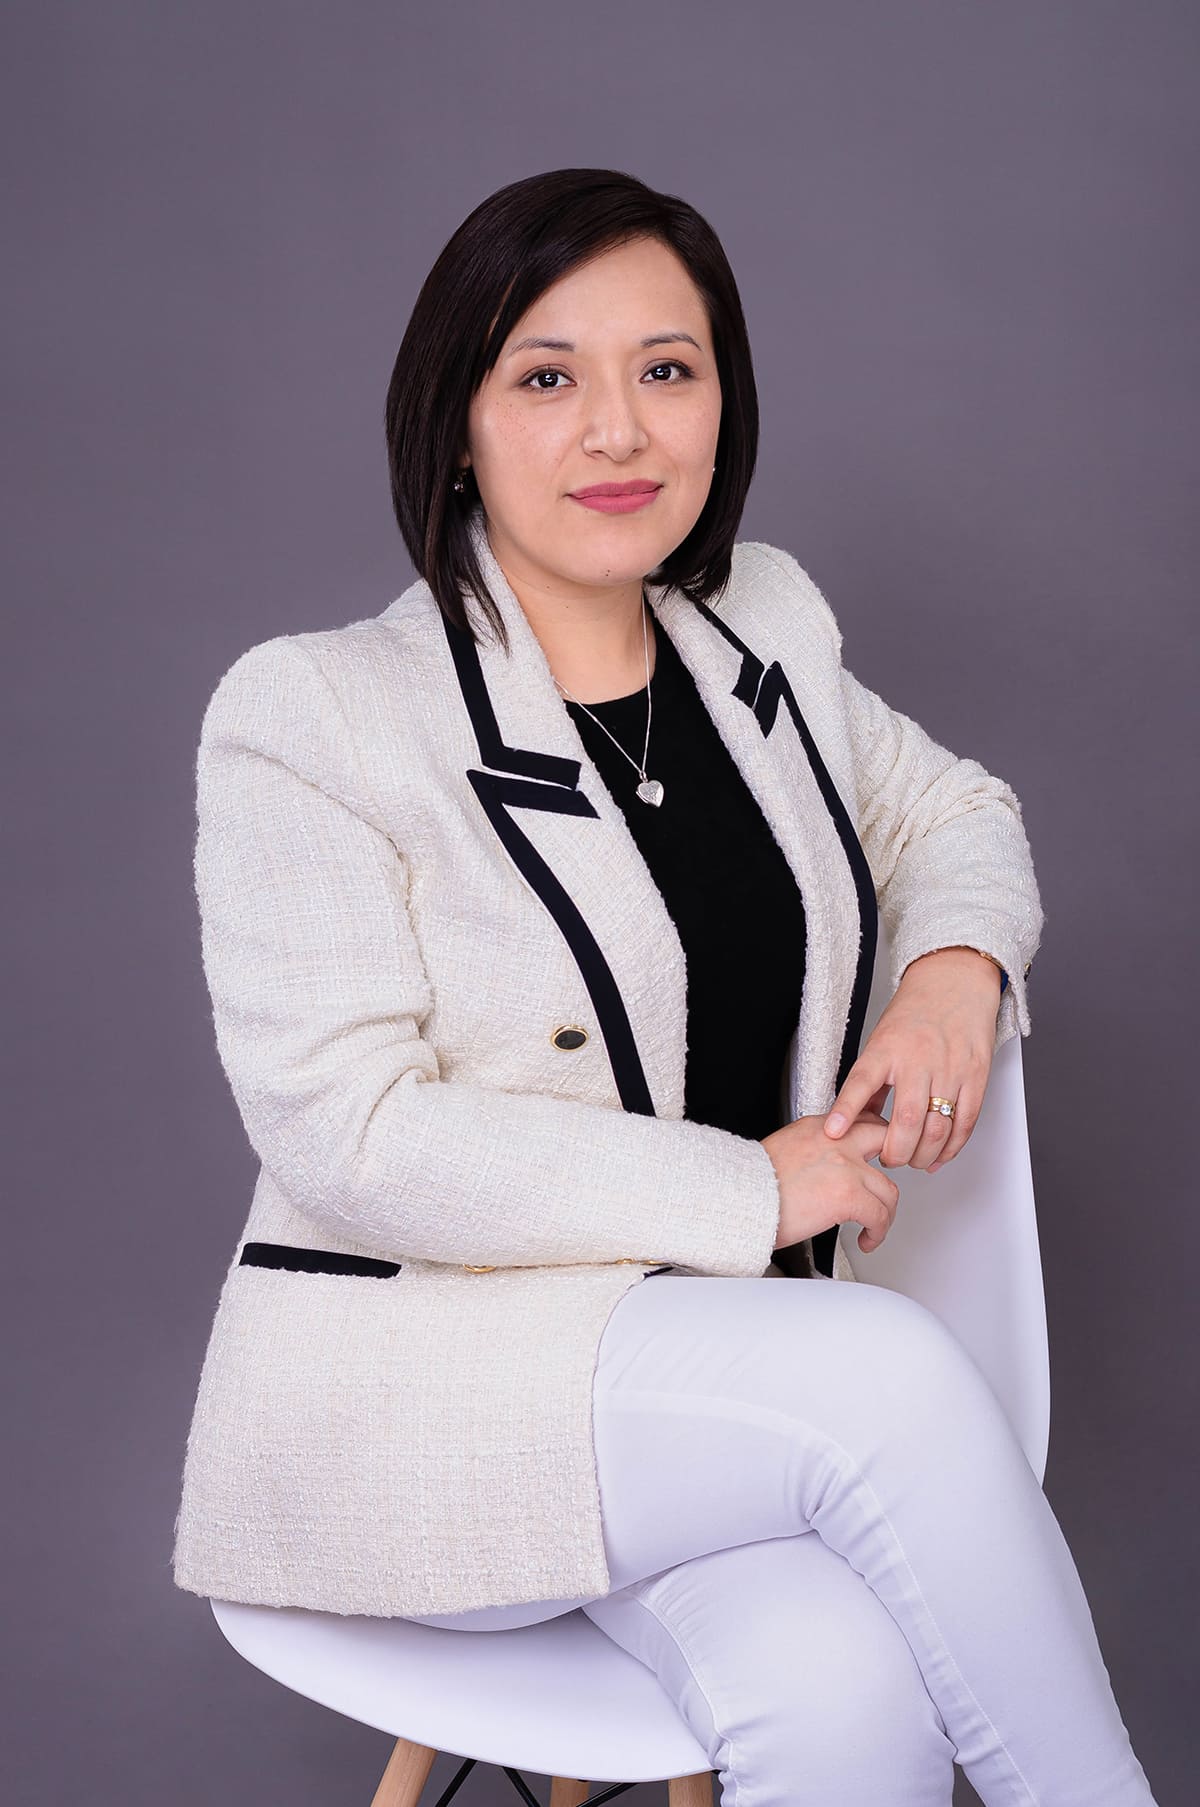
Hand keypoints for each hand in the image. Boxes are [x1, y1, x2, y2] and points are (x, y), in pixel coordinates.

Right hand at [762, 1110, 899, 1254]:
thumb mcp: (784, 1151)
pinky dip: (878, 1233)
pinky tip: (866, 1240)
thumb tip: (825, 1168)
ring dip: (885, 1211)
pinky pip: (880, 1215)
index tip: (876, 1153)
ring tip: (875, 1224)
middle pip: (884, 1139)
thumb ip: (812, 1151)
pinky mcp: (849, 1195)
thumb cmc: (753, 1184)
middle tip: (886, 1181)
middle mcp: (835, 1140)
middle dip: (893, 1161)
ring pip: (889, 1188)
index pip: (859, 1119)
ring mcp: (845, 1167)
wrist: (740, 1199)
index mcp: (817, 1127)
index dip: (874, 1137)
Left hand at [821, 947, 1001, 1172]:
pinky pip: (966, 1121)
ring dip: (924, 1155)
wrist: (955, 981)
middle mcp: (919, 1058)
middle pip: (908, 1120)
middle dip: (896, 1152)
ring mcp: (950, 1068)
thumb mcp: (882, 1039)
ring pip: (938, 1128)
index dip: (846, 1109)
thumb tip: (857, 1120)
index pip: (862, 1081)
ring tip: (914, 1160)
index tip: (833, 1132)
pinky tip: (940, 1155)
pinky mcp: (976, 1075)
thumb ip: (873, 1080)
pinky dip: (952, 1146)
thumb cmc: (915, 1011)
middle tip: (889, 1159)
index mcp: (887, 1047)